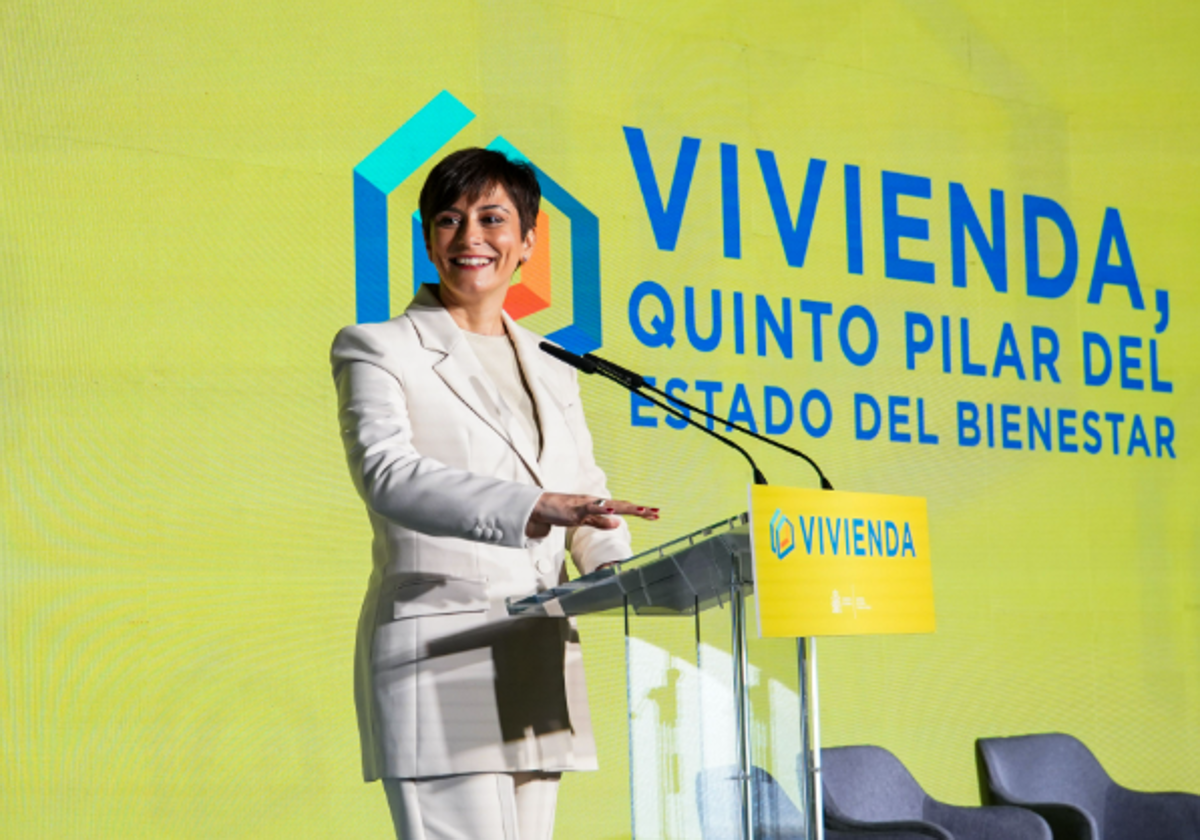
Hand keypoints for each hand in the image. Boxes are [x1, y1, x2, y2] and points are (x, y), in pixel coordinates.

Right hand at [525, 493, 659, 538]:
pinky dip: (603, 509)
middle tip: (657, 513)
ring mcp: (587, 503)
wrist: (541, 505)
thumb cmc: (562, 512)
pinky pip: (591, 508)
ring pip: (610, 505)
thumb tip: (617, 524)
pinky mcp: (576, 508)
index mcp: (599, 506)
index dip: (639, 511)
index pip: (623, 509)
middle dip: (640, 510)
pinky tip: (613, 510)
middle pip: (622, 505)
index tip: (655, 515)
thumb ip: (600, 522)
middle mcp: (596, 502)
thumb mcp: (584, 520)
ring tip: (642, 510)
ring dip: (626, 508)